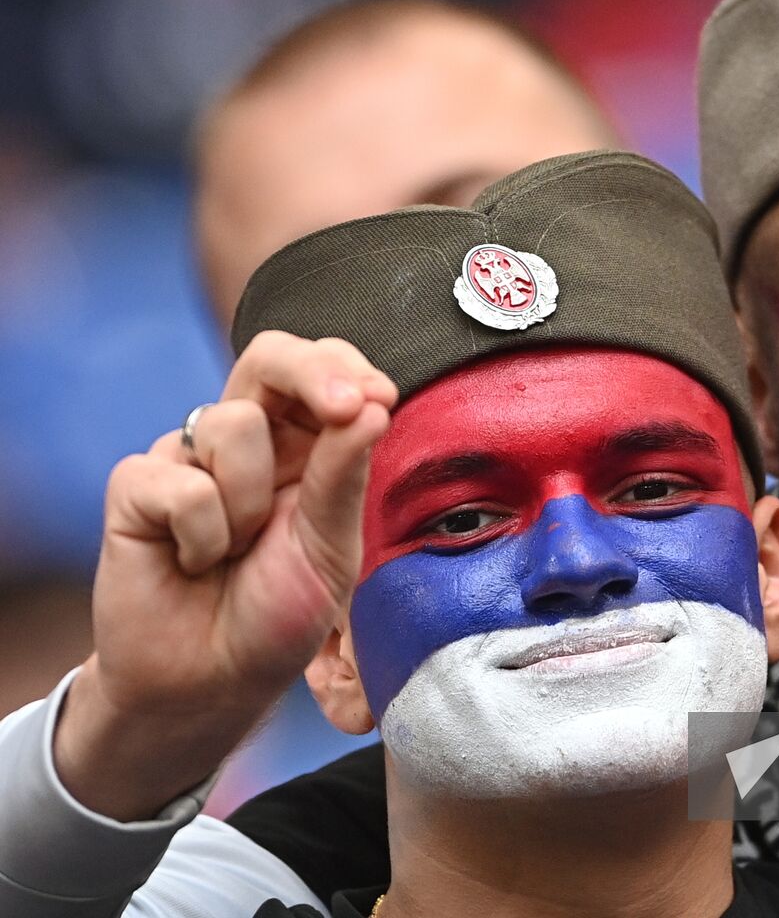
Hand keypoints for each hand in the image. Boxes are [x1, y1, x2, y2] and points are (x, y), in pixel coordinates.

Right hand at [55, 332, 396, 819]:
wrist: (211, 682)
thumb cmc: (277, 613)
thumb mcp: (330, 548)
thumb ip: (344, 475)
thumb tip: (372, 405)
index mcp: (306, 444)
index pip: (324, 371)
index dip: (347, 369)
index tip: (380, 396)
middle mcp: (248, 439)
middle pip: (269, 358)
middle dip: (311, 373)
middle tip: (345, 405)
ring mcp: (189, 457)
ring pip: (230, 424)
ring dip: (250, 502)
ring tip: (237, 551)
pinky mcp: (137, 487)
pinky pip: (181, 484)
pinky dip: (201, 536)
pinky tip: (193, 564)